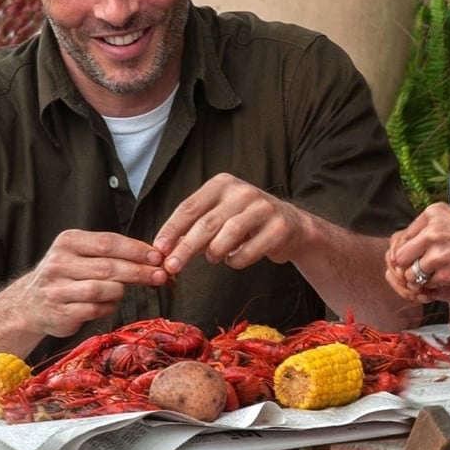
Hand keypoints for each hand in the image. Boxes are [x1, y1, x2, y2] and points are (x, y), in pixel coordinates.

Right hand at [9, 229, 166, 338]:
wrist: (30, 304)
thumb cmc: (66, 275)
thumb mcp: (81, 254)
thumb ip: (111, 253)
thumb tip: (153, 257)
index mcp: (68, 242)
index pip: (108, 242)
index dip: (136, 250)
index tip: (157, 256)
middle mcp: (59, 263)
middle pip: (108, 266)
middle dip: (138, 271)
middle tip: (160, 275)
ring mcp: (57, 289)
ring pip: (102, 289)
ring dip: (120, 291)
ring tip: (125, 290)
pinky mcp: (60, 313)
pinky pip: (95, 310)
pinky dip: (107, 307)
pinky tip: (108, 304)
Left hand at [153, 173, 309, 273]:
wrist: (291, 225)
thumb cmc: (246, 221)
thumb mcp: (219, 214)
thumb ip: (194, 227)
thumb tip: (164, 249)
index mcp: (222, 183)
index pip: (189, 207)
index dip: (171, 230)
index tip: (158, 249)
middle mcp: (243, 191)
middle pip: (206, 224)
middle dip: (185, 248)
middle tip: (172, 266)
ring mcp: (263, 207)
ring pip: (227, 236)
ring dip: (214, 253)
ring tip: (214, 258)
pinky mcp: (279, 227)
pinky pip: (248, 251)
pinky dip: (236, 261)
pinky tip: (236, 258)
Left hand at [383, 203, 449, 305]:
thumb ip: (432, 228)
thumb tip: (410, 245)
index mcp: (433, 213)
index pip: (402, 236)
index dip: (407, 251)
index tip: (415, 258)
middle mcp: (432, 231)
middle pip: (400, 256)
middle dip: (408, 266)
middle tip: (420, 270)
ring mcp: (437, 253)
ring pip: (410, 273)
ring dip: (420, 278)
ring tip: (436, 275)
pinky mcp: (446, 274)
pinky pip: (427, 285)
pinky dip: (433, 286)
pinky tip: (448, 279)